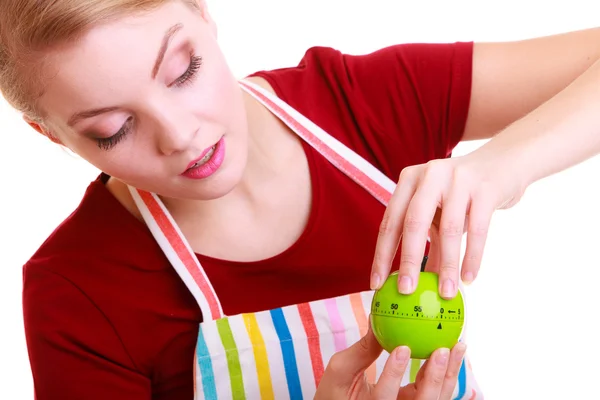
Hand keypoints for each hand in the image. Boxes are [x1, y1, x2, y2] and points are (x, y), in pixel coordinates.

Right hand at [314, 323, 466, 398]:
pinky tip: (455, 355)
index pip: (384, 396)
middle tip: (442, 349)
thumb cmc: (334, 392)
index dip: (394, 373)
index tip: (402, 348)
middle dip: (434, 377)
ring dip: (448, 374)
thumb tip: (376, 317)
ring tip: (457, 346)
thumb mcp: (340, 371)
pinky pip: (436, 395)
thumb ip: (360, 350)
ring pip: (434, 399)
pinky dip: (446, 376)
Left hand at [370, 152, 525, 297]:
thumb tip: (418, 285)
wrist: (505, 161)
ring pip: (449, 229)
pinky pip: (478, 229)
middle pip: (413, 223)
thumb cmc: (463, 193)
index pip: (390, 222)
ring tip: (446, 292)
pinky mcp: (485, 188)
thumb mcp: (441, 212)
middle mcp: (429, 175)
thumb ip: (429, 242)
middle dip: (408, 260)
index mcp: (409, 180)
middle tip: (406, 291)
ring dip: (447, 265)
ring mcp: (458, 178)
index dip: (381, 255)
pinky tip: (469, 278)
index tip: (377, 284)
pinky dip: (473, 256)